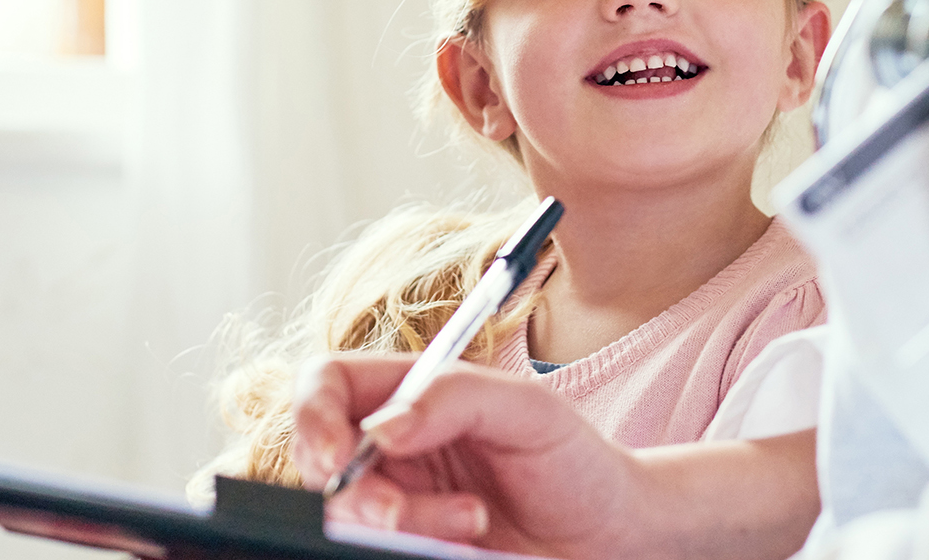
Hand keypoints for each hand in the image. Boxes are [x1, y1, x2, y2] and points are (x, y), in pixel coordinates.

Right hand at [290, 354, 819, 559]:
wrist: (616, 536)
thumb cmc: (578, 463)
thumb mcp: (530, 411)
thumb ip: (454, 397)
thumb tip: (379, 427)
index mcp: (409, 393)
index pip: (326, 384)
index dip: (312, 416)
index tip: (336, 458)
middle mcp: (392, 446)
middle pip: (321, 459)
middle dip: (358, 492)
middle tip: (404, 514)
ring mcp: (400, 499)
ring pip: (348, 515)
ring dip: (402, 523)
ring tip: (471, 522)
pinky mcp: (411, 544)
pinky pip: (374, 547)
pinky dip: (415, 546)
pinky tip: (465, 544)